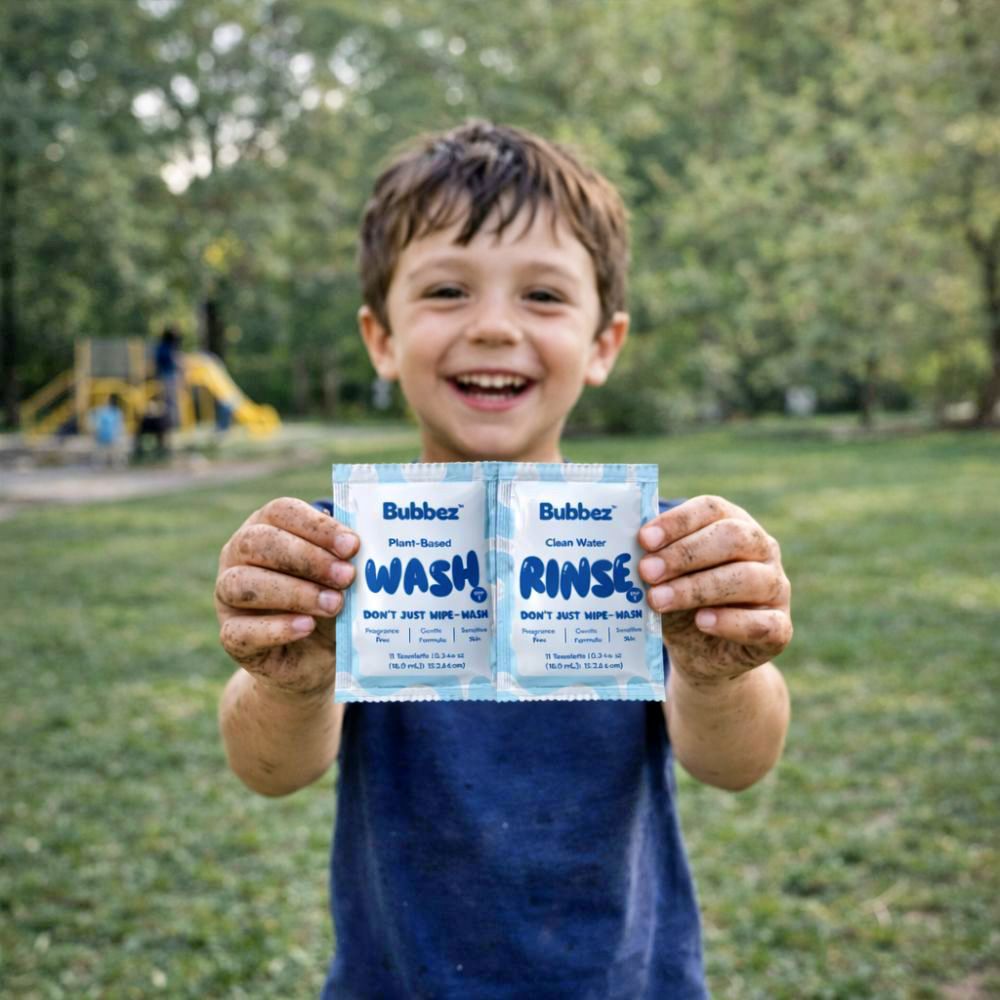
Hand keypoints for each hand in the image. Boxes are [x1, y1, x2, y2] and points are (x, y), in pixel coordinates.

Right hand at [215, 497, 358, 697]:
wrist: (315, 657)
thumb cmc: (328, 600)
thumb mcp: (340, 576)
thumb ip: (344, 557)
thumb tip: (358, 544)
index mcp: (266, 527)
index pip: (281, 512)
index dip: (317, 527)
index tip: (352, 546)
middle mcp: (238, 556)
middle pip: (257, 542)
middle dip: (307, 558)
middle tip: (346, 576)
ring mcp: (227, 596)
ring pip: (243, 584)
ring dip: (294, 592)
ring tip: (334, 604)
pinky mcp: (230, 636)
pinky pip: (241, 630)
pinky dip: (276, 628)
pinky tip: (307, 627)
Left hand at [637, 495, 791, 684]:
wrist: (701, 653)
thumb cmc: (680, 602)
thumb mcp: (663, 577)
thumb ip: (652, 559)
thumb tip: (618, 546)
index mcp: (734, 523)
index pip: (712, 509)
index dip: (678, 521)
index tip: (644, 539)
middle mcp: (762, 550)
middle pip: (732, 537)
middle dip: (684, 554)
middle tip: (646, 571)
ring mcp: (776, 588)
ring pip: (746, 578)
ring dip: (697, 588)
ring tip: (658, 600)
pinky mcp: (781, 629)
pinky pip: (764, 623)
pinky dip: (731, 621)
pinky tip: (702, 621)